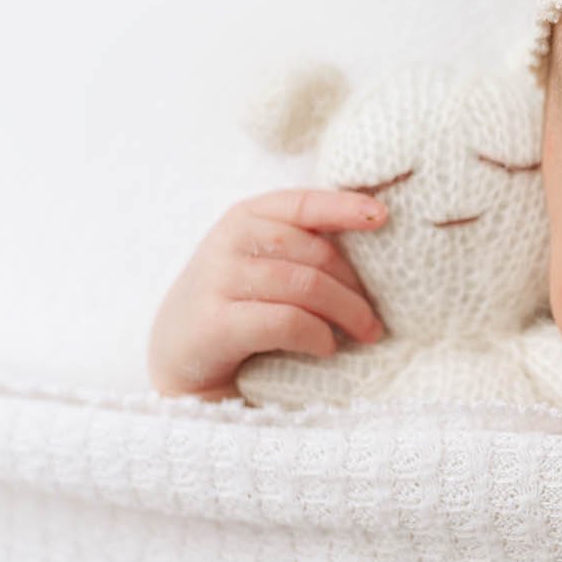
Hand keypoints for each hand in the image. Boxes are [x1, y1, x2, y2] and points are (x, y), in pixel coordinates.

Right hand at [147, 189, 390, 400]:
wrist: (178, 359)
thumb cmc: (237, 307)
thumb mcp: (263, 265)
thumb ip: (302, 248)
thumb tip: (375, 237)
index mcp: (244, 217)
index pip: (302, 202)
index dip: (344, 206)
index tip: (383, 217)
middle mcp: (227, 241)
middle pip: (313, 253)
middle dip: (354, 286)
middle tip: (375, 319)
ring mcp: (216, 281)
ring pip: (303, 285)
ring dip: (345, 312)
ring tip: (363, 334)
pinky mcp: (215, 324)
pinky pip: (285, 321)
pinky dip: (316, 335)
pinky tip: (326, 347)